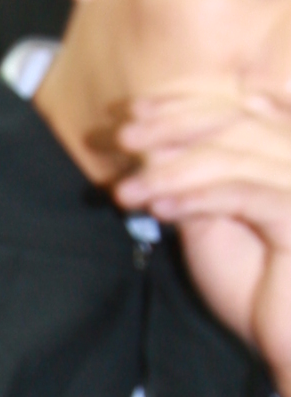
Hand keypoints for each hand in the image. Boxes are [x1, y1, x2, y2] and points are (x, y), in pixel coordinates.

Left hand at [116, 82, 290, 396]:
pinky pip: (245, 195)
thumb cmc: (257, 288)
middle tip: (122, 137)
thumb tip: (155, 148)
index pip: (232, 113)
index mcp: (285, 154)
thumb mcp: (213, 227)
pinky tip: (159, 207)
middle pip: (234, 124)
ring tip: (125, 189)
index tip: (132, 112)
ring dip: (171, 170)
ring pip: (234, 158)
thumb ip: (194, 183)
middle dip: (171, 128)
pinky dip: (198, 197)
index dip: (181, 108)